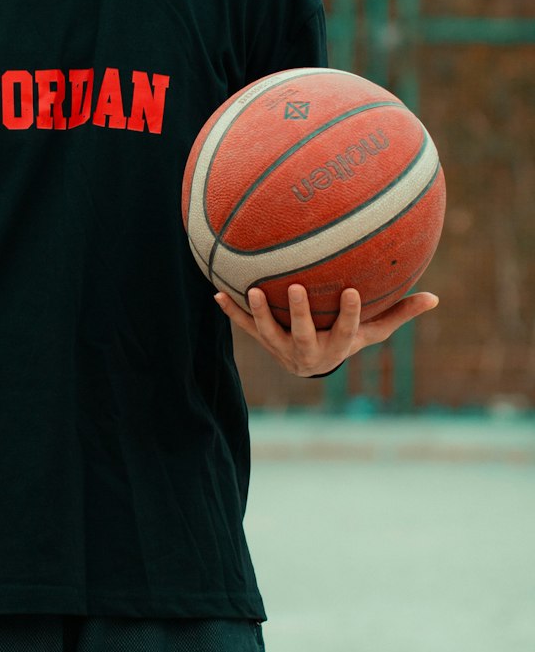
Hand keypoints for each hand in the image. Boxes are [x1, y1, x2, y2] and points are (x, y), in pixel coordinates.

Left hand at [213, 283, 438, 376]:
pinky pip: (245, 327)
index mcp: (338, 344)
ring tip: (252, 291)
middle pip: (304, 333)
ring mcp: (282, 346)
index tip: (354, 290)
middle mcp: (309, 349)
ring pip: (269, 332)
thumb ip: (398, 314)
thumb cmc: (345, 338)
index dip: (351, 313)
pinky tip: (216, 292)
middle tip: (294, 288)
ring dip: (258, 314)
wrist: (311, 364)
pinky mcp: (262, 341)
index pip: (348, 329)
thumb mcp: (372, 332)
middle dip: (299, 314)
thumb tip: (435, 298)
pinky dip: (231, 312)